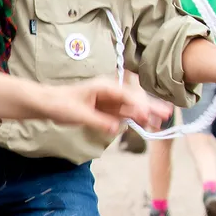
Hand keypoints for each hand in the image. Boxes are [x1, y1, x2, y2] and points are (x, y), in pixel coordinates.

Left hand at [35, 76, 167, 138]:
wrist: (48, 104)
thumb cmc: (61, 104)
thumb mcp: (79, 114)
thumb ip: (99, 121)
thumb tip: (117, 128)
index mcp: (104, 87)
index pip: (126, 96)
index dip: (139, 105)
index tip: (148, 115)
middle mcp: (109, 92)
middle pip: (133, 100)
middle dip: (150, 107)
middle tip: (167, 114)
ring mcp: (108, 101)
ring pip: (131, 108)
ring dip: (145, 114)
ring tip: (161, 121)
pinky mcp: (106, 110)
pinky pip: (123, 115)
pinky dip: (134, 119)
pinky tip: (145, 125)